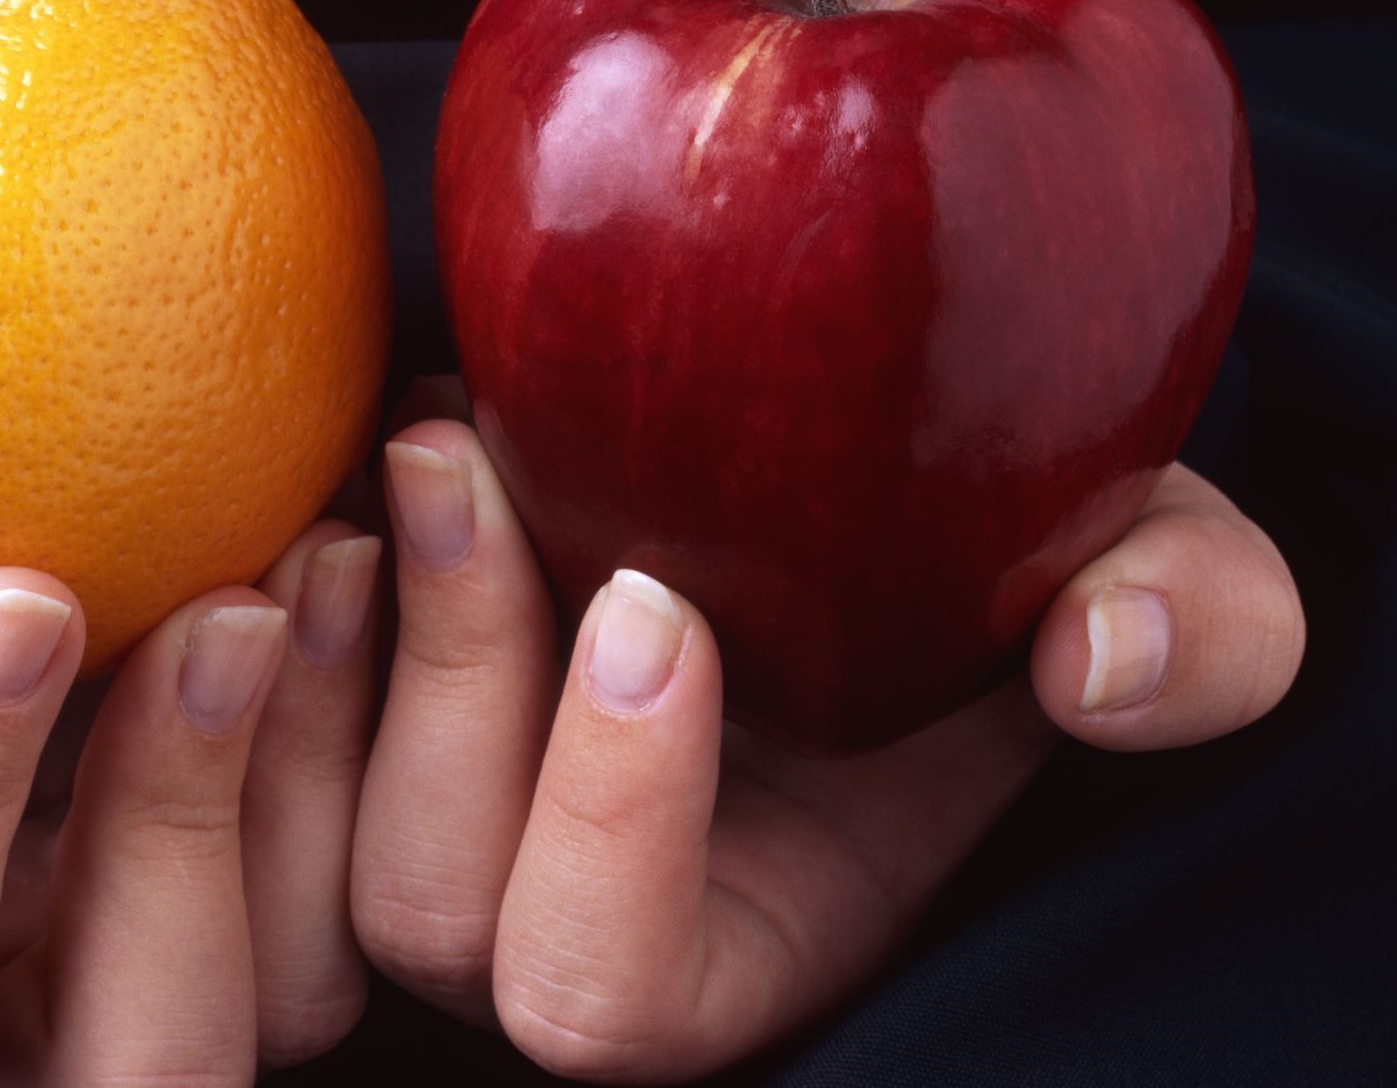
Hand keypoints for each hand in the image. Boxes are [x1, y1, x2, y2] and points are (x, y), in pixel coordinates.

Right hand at [0, 412, 382, 1082]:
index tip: (11, 592)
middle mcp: (5, 1011)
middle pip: (139, 1055)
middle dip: (184, 830)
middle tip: (228, 603)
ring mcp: (161, 958)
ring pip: (300, 989)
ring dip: (332, 770)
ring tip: (330, 552)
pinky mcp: (285, 881)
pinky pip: (394, 873)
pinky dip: (417, 715)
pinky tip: (405, 530)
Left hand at [351, 392, 1303, 1082]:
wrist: (854, 472)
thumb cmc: (1000, 549)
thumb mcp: (1151, 567)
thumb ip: (1194, 630)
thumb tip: (1107, 659)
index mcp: (731, 939)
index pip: (604, 982)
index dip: (610, 825)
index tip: (664, 600)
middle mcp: (556, 910)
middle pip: (425, 908)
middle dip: (448, 687)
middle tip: (468, 463)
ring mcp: (440, 815)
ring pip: (303, 832)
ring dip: (331, 649)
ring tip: (404, 454)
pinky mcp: (355, 717)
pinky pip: (241, 725)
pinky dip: (271, 604)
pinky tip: (329, 459)